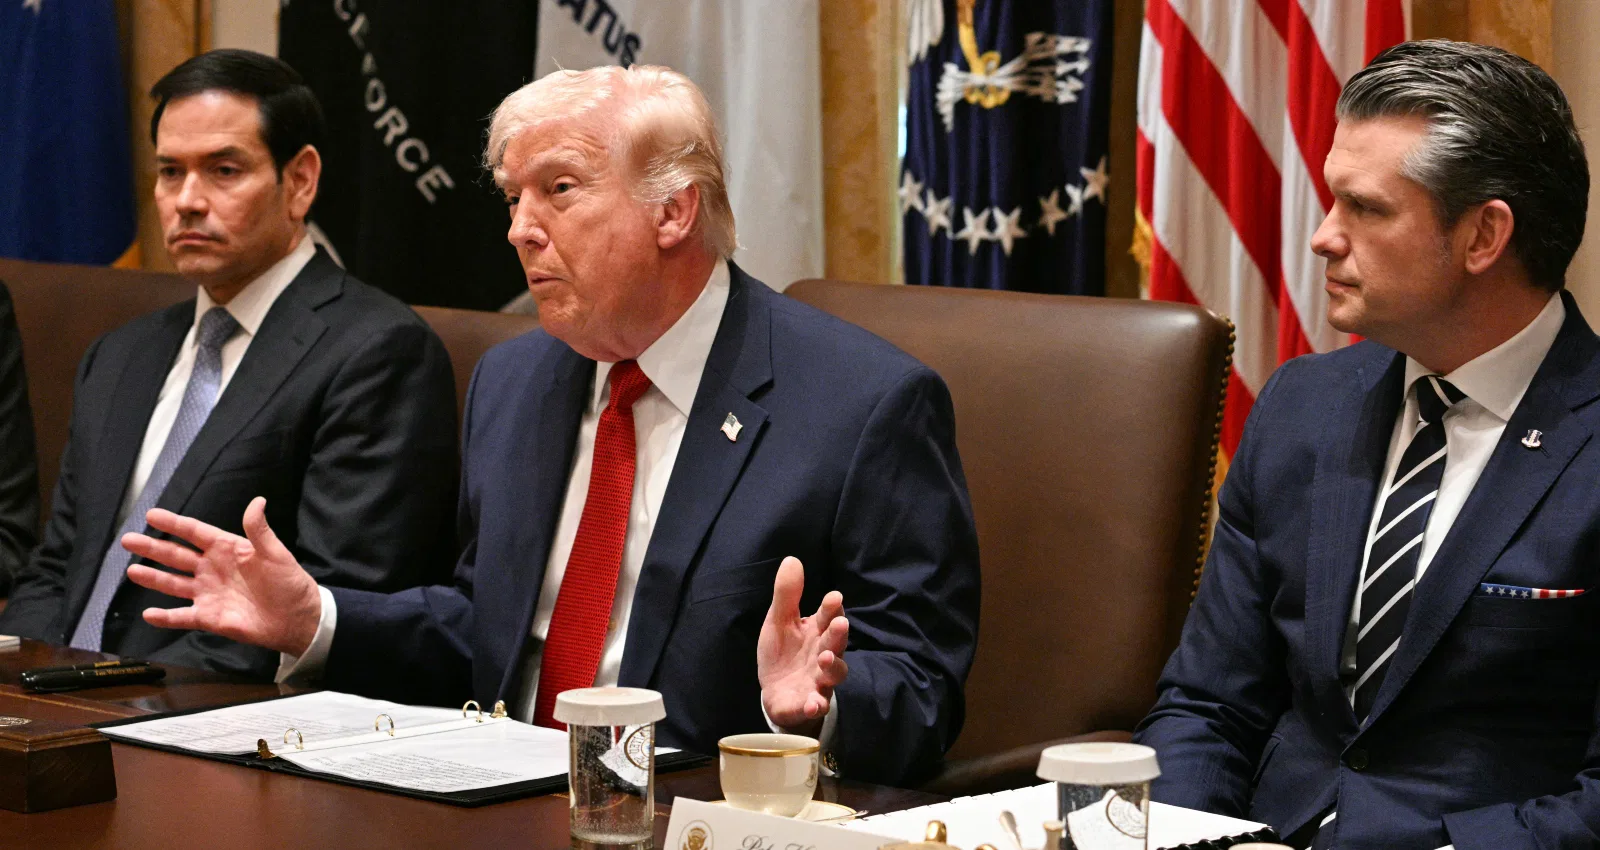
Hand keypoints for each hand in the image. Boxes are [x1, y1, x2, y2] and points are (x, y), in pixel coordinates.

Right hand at [122, 497, 322, 656]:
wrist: (298, 619)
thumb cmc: (290, 583)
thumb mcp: (276, 553)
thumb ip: (260, 530)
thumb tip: (257, 501)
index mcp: (227, 549)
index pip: (195, 533)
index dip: (174, 524)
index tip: (152, 515)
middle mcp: (213, 569)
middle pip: (176, 556)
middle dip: (153, 548)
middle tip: (128, 540)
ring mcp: (208, 593)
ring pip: (174, 584)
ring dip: (153, 578)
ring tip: (132, 571)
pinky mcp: (209, 617)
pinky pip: (182, 617)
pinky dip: (165, 617)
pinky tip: (148, 613)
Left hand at [757, 556, 848, 734]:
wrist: (776, 692)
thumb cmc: (783, 652)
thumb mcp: (779, 621)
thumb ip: (787, 594)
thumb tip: (792, 559)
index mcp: (817, 631)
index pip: (829, 616)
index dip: (832, 608)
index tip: (833, 597)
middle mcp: (824, 654)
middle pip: (836, 643)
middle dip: (838, 634)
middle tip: (839, 624)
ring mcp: (819, 680)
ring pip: (833, 674)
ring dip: (832, 667)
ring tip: (825, 659)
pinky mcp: (810, 703)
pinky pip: (817, 705)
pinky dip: (817, 704)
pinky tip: (813, 703)